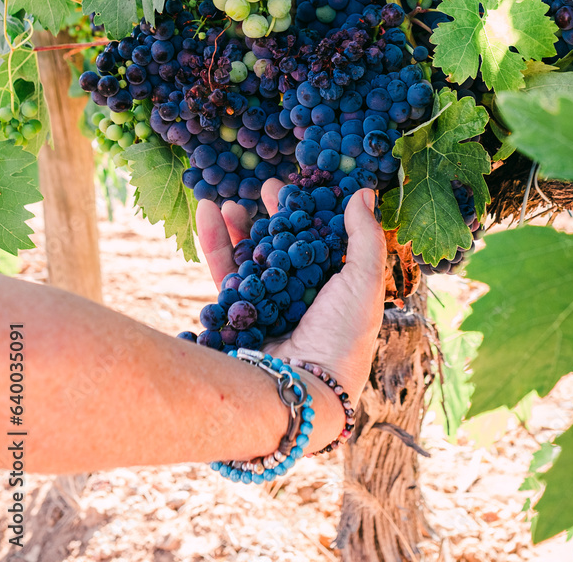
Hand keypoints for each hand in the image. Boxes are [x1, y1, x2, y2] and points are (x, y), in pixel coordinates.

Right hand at [196, 180, 385, 405]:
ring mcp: (267, 306)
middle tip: (265, 186)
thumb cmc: (342, 337)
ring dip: (239, 226)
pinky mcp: (237, 315)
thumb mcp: (364, 282)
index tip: (302, 185)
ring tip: (229, 200)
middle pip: (283, 245)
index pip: (320, 240)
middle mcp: (301, 296)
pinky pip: (224, 271)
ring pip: (250, 256)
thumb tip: (363, 192)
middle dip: (273, 214)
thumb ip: (365, 236)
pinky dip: (215, 241)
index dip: (311, 212)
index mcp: (335, 288)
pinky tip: (208, 214)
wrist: (301, 388)